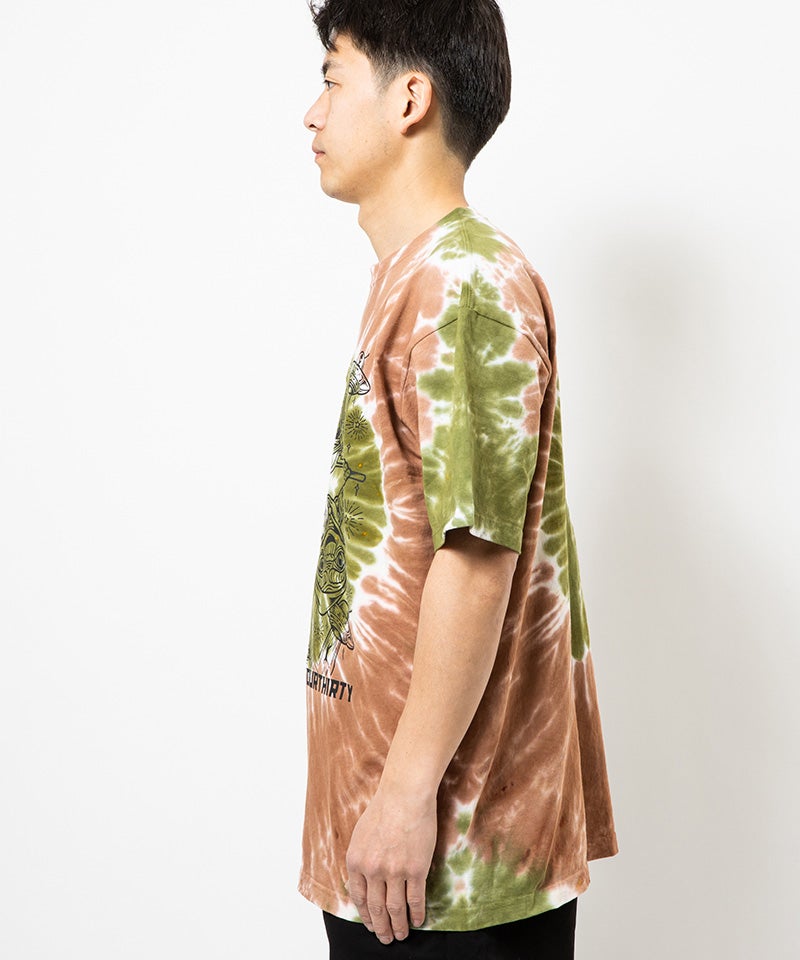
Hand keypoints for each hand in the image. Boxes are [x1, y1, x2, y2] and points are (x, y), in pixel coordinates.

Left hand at [345, 786, 436, 943]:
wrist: (405, 795)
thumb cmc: (384, 808)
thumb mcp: (360, 834)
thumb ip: (361, 858)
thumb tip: (361, 879)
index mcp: (356, 862)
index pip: (359, 898)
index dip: (365, 915)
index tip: (370, 924)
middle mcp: (373, 871)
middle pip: (376, 908)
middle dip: (380, 927)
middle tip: (385, 938)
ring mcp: (394, 872)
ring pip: (395, 909)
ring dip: (399, 926)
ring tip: (402, 935)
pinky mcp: (416, 870)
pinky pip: (415, 900)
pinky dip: (417, 914)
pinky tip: (418, 921)